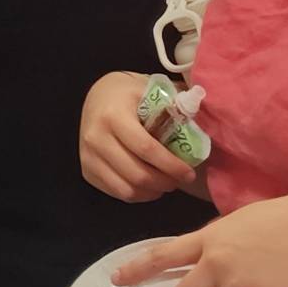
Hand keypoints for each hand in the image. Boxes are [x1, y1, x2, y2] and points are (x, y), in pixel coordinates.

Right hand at [80, 70, 194, 201]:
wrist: (98, 96)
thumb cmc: (132, 95)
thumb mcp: (154, 92)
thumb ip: (176, 109)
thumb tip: (201, 130)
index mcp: (114, 114)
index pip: (145, 148)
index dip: (171, 165)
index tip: (189, 172)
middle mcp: (96, 137)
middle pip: (136, 174)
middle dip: (165, 182)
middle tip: (181, 180)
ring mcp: (88, 156)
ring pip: (126, 189)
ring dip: (152, 191)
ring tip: (166, 183)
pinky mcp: (86, 170)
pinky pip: (116, 193)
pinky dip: (138, 195)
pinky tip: (150, 185)